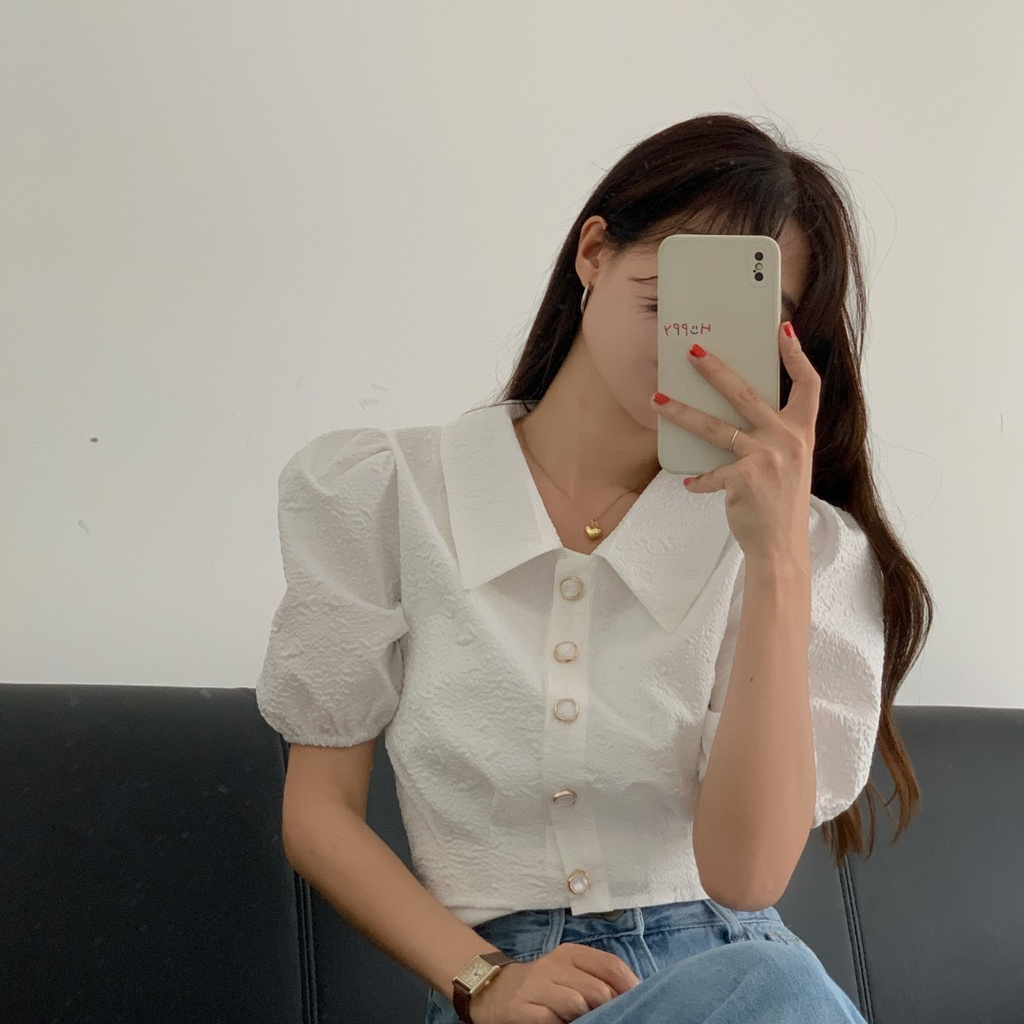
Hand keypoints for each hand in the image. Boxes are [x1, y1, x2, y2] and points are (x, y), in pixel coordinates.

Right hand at [469, 942, 640, 1023]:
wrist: (494, 990)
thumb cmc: (543, 985)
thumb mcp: (569, 972)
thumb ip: (597, 978)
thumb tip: (634, 994)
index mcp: (570, 953)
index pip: (610, 965)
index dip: (629, 986)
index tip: (639, 1003)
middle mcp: (553, 965)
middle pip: (598, 988)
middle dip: (607, 1008)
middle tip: (606, 1017)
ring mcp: (536, 986)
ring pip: (577, 1004)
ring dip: (583, 1018)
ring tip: (579, 1020)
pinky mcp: (521, 1008)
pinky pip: (551, 1020)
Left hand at [651, 321, 818, 563]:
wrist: (780, 546)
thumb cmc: (779, 502)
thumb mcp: (788, 463)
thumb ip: (772, 436)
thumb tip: (732, 413)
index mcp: (802, 432)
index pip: (808, 385)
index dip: (796, 356)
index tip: (782, 330)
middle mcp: (787, 440)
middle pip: (746, 393)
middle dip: (715, 369)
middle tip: (691, 352)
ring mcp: (767, 458)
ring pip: (715, 427)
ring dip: (682, 412)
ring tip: (657, 400)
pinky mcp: (745, 479)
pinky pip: (710, 472)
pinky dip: (698, 479)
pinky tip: (690, 484)